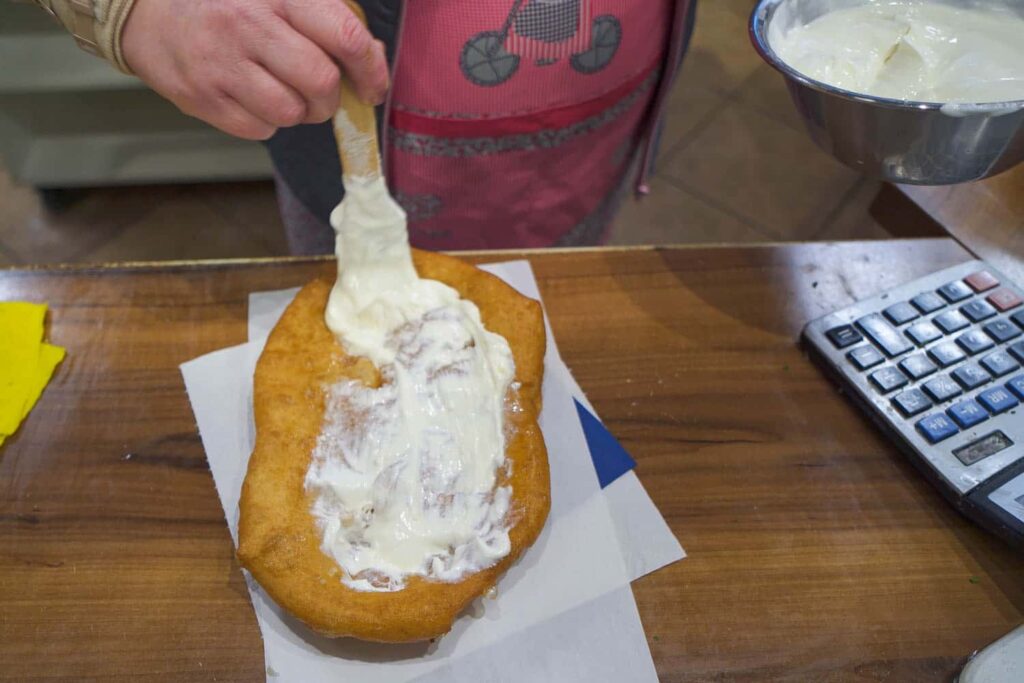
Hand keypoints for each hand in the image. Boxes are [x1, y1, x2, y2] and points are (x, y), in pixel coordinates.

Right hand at [122, 0, 388, 139]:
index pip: (345, 36)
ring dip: (298, 112)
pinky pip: (260, 130)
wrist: (146, 9)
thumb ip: (327, 18)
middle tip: (320, 93)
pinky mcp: (202, 96)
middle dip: (330, 98)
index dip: (370, 69)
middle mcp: (249, 24)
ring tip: (281, 92)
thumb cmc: (226, 3)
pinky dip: (265, 122)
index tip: (373, 87)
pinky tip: (251, 97)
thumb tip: (372, 59)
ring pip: (291, 112)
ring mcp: (222, 63)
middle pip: (321, 82)